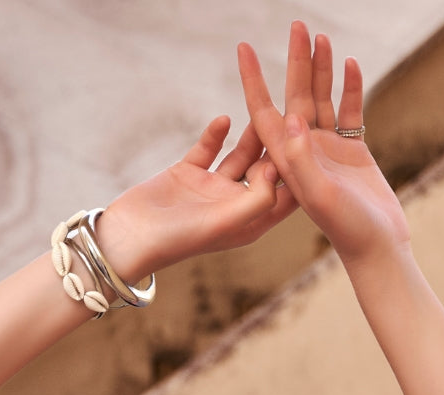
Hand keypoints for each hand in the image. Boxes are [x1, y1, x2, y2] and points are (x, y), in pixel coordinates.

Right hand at [96, 117, 297, 281]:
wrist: (127, 240)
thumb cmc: (177, 240)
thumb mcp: (225, 222)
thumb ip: (257, 198)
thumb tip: (279, 167)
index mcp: (251, 224)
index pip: (287, 194)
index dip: (303, 169)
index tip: (316, 141)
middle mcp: (235, 206)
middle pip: (267, 169)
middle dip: (281, 143)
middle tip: (298, 108)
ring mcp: (212, 189)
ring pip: (241, 153)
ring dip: (253, 131)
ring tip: (267, 104)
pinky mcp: (188, 173)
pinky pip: (209, 147)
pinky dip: (216, 133)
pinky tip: (225, 117)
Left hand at [238, 23, 410, 266]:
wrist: (378, 246)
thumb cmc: (348, 229)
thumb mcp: (321, 195)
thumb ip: (302, 160)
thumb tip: (289, 119)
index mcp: (287, 163)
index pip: (264, 114)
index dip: (254, 81)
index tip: (244, 49)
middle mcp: (304, 154)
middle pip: (294, 99)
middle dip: (295, 62)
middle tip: (296, 24)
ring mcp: (328, 152)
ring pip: (321, 101)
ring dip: (320, 70)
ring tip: (320, 37)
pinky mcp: (352, 152)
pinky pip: (348, 113)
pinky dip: (350, 89)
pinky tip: (349, 64)